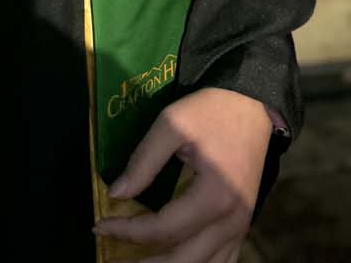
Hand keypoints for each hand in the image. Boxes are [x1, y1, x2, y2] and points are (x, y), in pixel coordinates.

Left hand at [91, 86, 271, 261]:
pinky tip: (176, 259)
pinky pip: (223, 260)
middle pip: (184, 260)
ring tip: (142, 262)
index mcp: (214, 197)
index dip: (128, 231)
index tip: (100, 225)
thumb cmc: (210, 111)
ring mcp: (241, 226)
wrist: (251, 103)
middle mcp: (231, 220)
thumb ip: (143, 161)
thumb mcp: (172, 124)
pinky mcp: (243, 223)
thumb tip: (116, 193)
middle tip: (115, 259)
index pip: (163, 228)